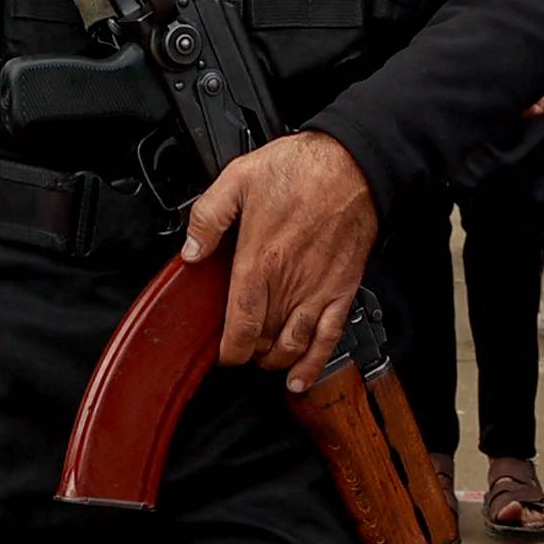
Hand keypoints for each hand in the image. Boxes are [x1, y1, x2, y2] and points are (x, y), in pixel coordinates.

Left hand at [185, 129, 379, 381]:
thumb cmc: (301, 169)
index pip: (239, 324)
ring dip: (275, 360)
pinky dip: (314, 364)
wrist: (353, 165)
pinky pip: (329, 338)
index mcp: (259, 260)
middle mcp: (289, 283)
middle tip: (242, 347)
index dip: (228, 350)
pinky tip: (301, 378)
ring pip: (293, 345)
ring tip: (265, 360)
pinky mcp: (342, 289)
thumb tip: (190, 251)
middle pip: (263, 340)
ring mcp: (318, 290)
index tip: (223, 353)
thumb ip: (208, 217)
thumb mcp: (238, 178)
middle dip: (249, 352)